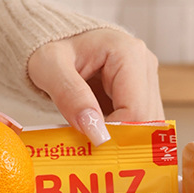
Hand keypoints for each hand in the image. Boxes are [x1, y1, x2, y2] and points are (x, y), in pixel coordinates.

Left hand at [27, 29, 162, 145]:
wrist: (51, 41)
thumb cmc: (47, 47)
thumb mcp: (49, 68)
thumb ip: (70, 96)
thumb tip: (97, 134)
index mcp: (128, 53)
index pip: (135, 111)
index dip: (115, 135)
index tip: (90, 148)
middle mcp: (145, 64)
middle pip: (146, 120)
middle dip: (120, 141)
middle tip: (90, 151)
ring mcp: (145, 79)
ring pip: (146, 125)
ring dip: (121, 140)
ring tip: (92, 142)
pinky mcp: (139, 92)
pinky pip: (138, 123)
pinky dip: (120, 136)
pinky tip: (98, 136)